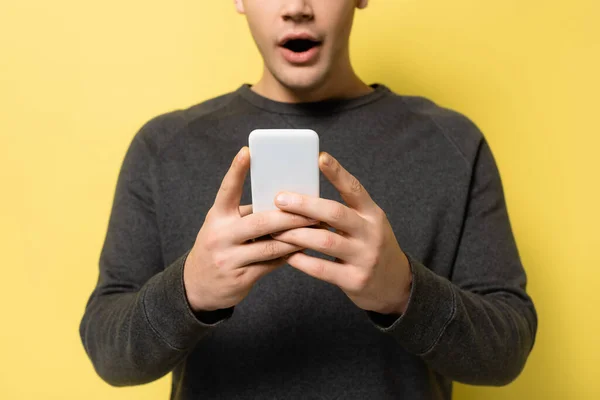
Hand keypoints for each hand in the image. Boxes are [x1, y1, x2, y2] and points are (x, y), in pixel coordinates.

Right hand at [183, 147, 317, 311]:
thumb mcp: (223, 226)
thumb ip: (247, 215)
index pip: (227, 190)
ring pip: (271, 246)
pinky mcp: (240, 278)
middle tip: (314, 210)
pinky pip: (271, 265)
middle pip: (261, 222)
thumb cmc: (218, 246)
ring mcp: (229, 258)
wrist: (197, 286)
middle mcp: (220, 235)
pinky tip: (302, 249)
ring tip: (316, 230)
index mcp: (216, 217)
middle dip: (291, 216)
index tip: (248, 151)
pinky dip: (288, 256)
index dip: (236, 170)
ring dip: (296, 238)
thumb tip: (283, 201)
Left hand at [270, 152, 412, 315]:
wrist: (394, 284)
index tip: (320, 157)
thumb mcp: (367, 224)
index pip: (354, 189)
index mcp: (373, 214)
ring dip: (296, 234)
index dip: (337, 173)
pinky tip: (287, 254)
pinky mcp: (354, 280)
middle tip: (280, 199)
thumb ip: (344, 212)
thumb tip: (302, 197)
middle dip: (305, 205)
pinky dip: (301, 260)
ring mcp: (365, 257)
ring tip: (275, 230)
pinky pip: (322, 269)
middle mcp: (371, 233)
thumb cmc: (370, 247)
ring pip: (325, 241)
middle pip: (335, 214)